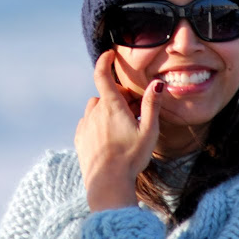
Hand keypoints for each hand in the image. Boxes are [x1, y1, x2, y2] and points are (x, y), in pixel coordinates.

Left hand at [74, 49, 163, 210]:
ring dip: (106, 110)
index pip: (102, 74)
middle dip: (118, 98)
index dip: (104, 61)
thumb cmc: (131, 157)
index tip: (109, 54)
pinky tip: (108, 137)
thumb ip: (152, 105)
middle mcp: (94, 112)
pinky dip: (96, 123)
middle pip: (105, 95)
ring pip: (95, 108)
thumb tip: (158, 83)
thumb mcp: (149, 131)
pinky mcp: (80, 139)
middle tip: (134, 112)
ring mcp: (85, 126)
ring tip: (120, 125)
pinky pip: (87, 123)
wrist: (108, 184)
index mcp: (111, 106)